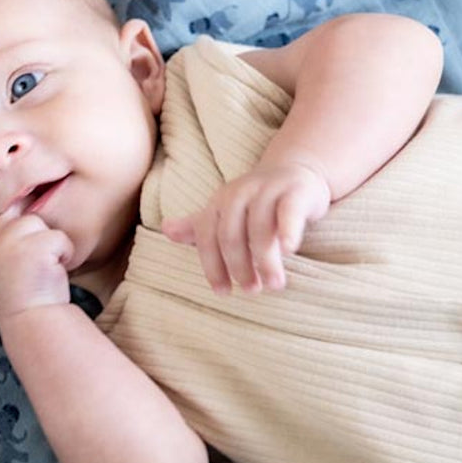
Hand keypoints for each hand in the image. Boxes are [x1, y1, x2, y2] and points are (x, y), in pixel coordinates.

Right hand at [0, 209, 74, 319]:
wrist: (32, 319)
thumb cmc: (26, 286)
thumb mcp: (8, 254)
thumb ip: (10, 230)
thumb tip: (27, 195)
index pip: (10, 208)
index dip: (26, 227)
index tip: (28, 254)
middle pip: (29, 217)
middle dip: (39, 238)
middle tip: (34, 266)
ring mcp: (12, 242)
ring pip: (45, 226)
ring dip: (52, 246)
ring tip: (42, 269)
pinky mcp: (35, 248)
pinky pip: (61, 239)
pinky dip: (64, 255)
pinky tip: (50, 273)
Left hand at [161, 161, 329, 294]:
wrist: (295, 169)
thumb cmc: (257, 200)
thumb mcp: (226, 212)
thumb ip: (198, 225)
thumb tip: (166, 230)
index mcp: (220, 201)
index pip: (207, 236)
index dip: (212, 266)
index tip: (223, 292)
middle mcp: (240, 193)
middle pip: (231, 234)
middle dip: (239, 266)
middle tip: (252, 290)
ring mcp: (268, 190)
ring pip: (260, 227)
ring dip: (265, 260)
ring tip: (274, 284)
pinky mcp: (295, 191)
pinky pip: (289, 211)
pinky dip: (287, 230)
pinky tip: (288, 250)